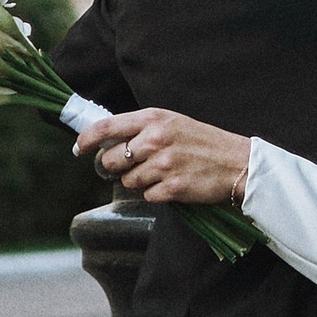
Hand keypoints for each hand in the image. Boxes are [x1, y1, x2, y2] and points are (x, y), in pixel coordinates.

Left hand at [75, 106, 252, 205]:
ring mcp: (163, 165)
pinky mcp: (172, 188)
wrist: (237, 163)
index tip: (79, 149)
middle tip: (134, 167)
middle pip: (110, 161)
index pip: (105, 128)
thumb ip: (141, 129)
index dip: (86, 140)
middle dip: (116, 168)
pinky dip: (156, 194)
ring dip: (140, 182)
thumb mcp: (172, 123)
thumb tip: (106, 142)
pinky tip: (173, 185)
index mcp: (153, 119)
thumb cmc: (202, 142)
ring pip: (128, 181)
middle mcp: (154, 140)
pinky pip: (147, 196)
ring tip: (162, 174)